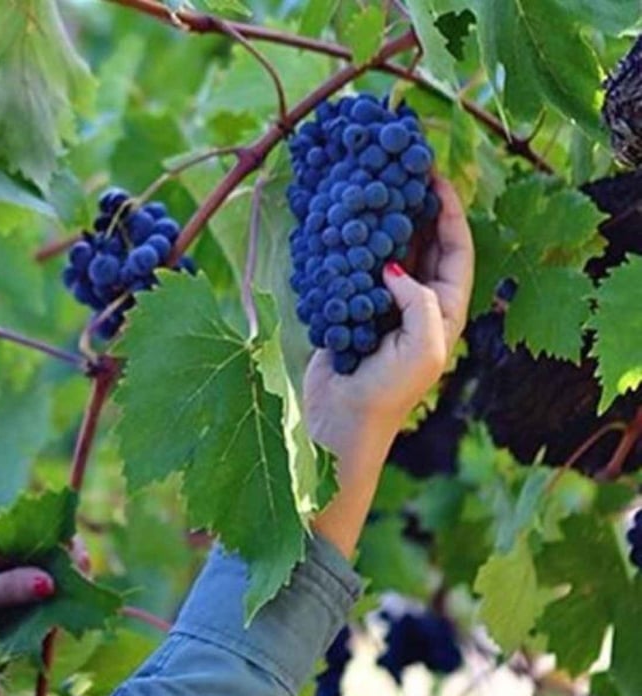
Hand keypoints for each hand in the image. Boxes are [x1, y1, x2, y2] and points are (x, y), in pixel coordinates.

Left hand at [0, 517, 84, 631]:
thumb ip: (8, 588)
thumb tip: (49, 581)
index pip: (36, 525)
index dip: (64, 542)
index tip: (79, 565)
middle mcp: (2, 546)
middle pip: (50, 550)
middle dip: (70, 570)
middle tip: (84, 594)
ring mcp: (8, 570)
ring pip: (50, 574)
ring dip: (64, 592)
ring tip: (75, 612)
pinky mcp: (13, 595)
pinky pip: (42, 597)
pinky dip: (52, 609)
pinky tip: (60, 623)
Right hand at [302, 172, 474, 457]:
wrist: (340, 424)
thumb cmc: (388, 393)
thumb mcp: (423, 349)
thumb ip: (420, 303)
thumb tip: (392, 267)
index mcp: (445, 309)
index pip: (455, 249)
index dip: (449, 211)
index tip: (435, 176)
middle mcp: (417, 302)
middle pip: (423, 242)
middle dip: (416, 206)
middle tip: (402, 169)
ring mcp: (383, 305)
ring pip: (388, 251)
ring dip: (383, 221)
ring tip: (372, 186)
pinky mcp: (350, 310)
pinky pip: (354, 268)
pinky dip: (350, 245)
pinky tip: (341, 224)